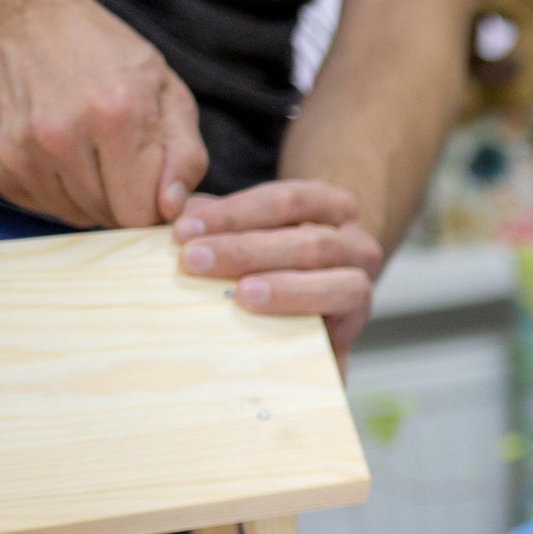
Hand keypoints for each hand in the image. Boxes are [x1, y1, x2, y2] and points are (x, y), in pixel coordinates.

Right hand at [0, 0, 207, 229]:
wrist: (22, 20)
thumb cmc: (107, 56)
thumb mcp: (167, 90)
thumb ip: (185, 155)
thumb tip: (172, 210)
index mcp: (116, 116)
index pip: (140, 213)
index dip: (154, 206)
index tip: (152, 183)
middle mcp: (61, 136)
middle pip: (108, 218)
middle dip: (122, 197)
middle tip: (118, 156)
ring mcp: (20, 152)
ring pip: (75, 216)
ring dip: (89, 195)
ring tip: (87, 148)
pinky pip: (41, 206)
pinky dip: (56, 189)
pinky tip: (57, 150)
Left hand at [174, 180, 386, 360]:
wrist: (307, 320)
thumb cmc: (266, 264)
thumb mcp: (238, 231)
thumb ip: (208, 216)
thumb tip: (170, 201)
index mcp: (330, 207)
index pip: (287, 200)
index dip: (234, 212)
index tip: (183, 228)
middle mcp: (356, 244)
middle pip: (310, 241)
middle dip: (248, 250)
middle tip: (195, 259)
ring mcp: (362, 288)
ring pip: (340, 283)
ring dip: (285, 288)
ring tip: (241, 295)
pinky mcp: (354, 332)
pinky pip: (340, 330)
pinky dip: (305, 328)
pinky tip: (267, 329)